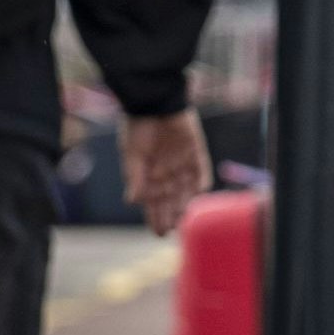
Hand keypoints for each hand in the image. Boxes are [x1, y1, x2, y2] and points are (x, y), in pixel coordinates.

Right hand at [119, 109, 211, 235]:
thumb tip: (132, 201)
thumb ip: (134, 177)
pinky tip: (198, 193)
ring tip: (182, 218)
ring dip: (184, 204)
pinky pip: (202, 171)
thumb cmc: (138, 127)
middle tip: (170, 229)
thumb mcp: (131, 153)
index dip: (154, 218)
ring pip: (186, 191)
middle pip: (170, 200)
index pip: (152, 203)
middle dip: (170, 215)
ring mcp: (182, 164)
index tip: (157, 233)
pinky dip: (201, 182)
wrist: (154, 101)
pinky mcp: (196, 153)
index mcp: (148, 175)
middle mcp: (166, 173)